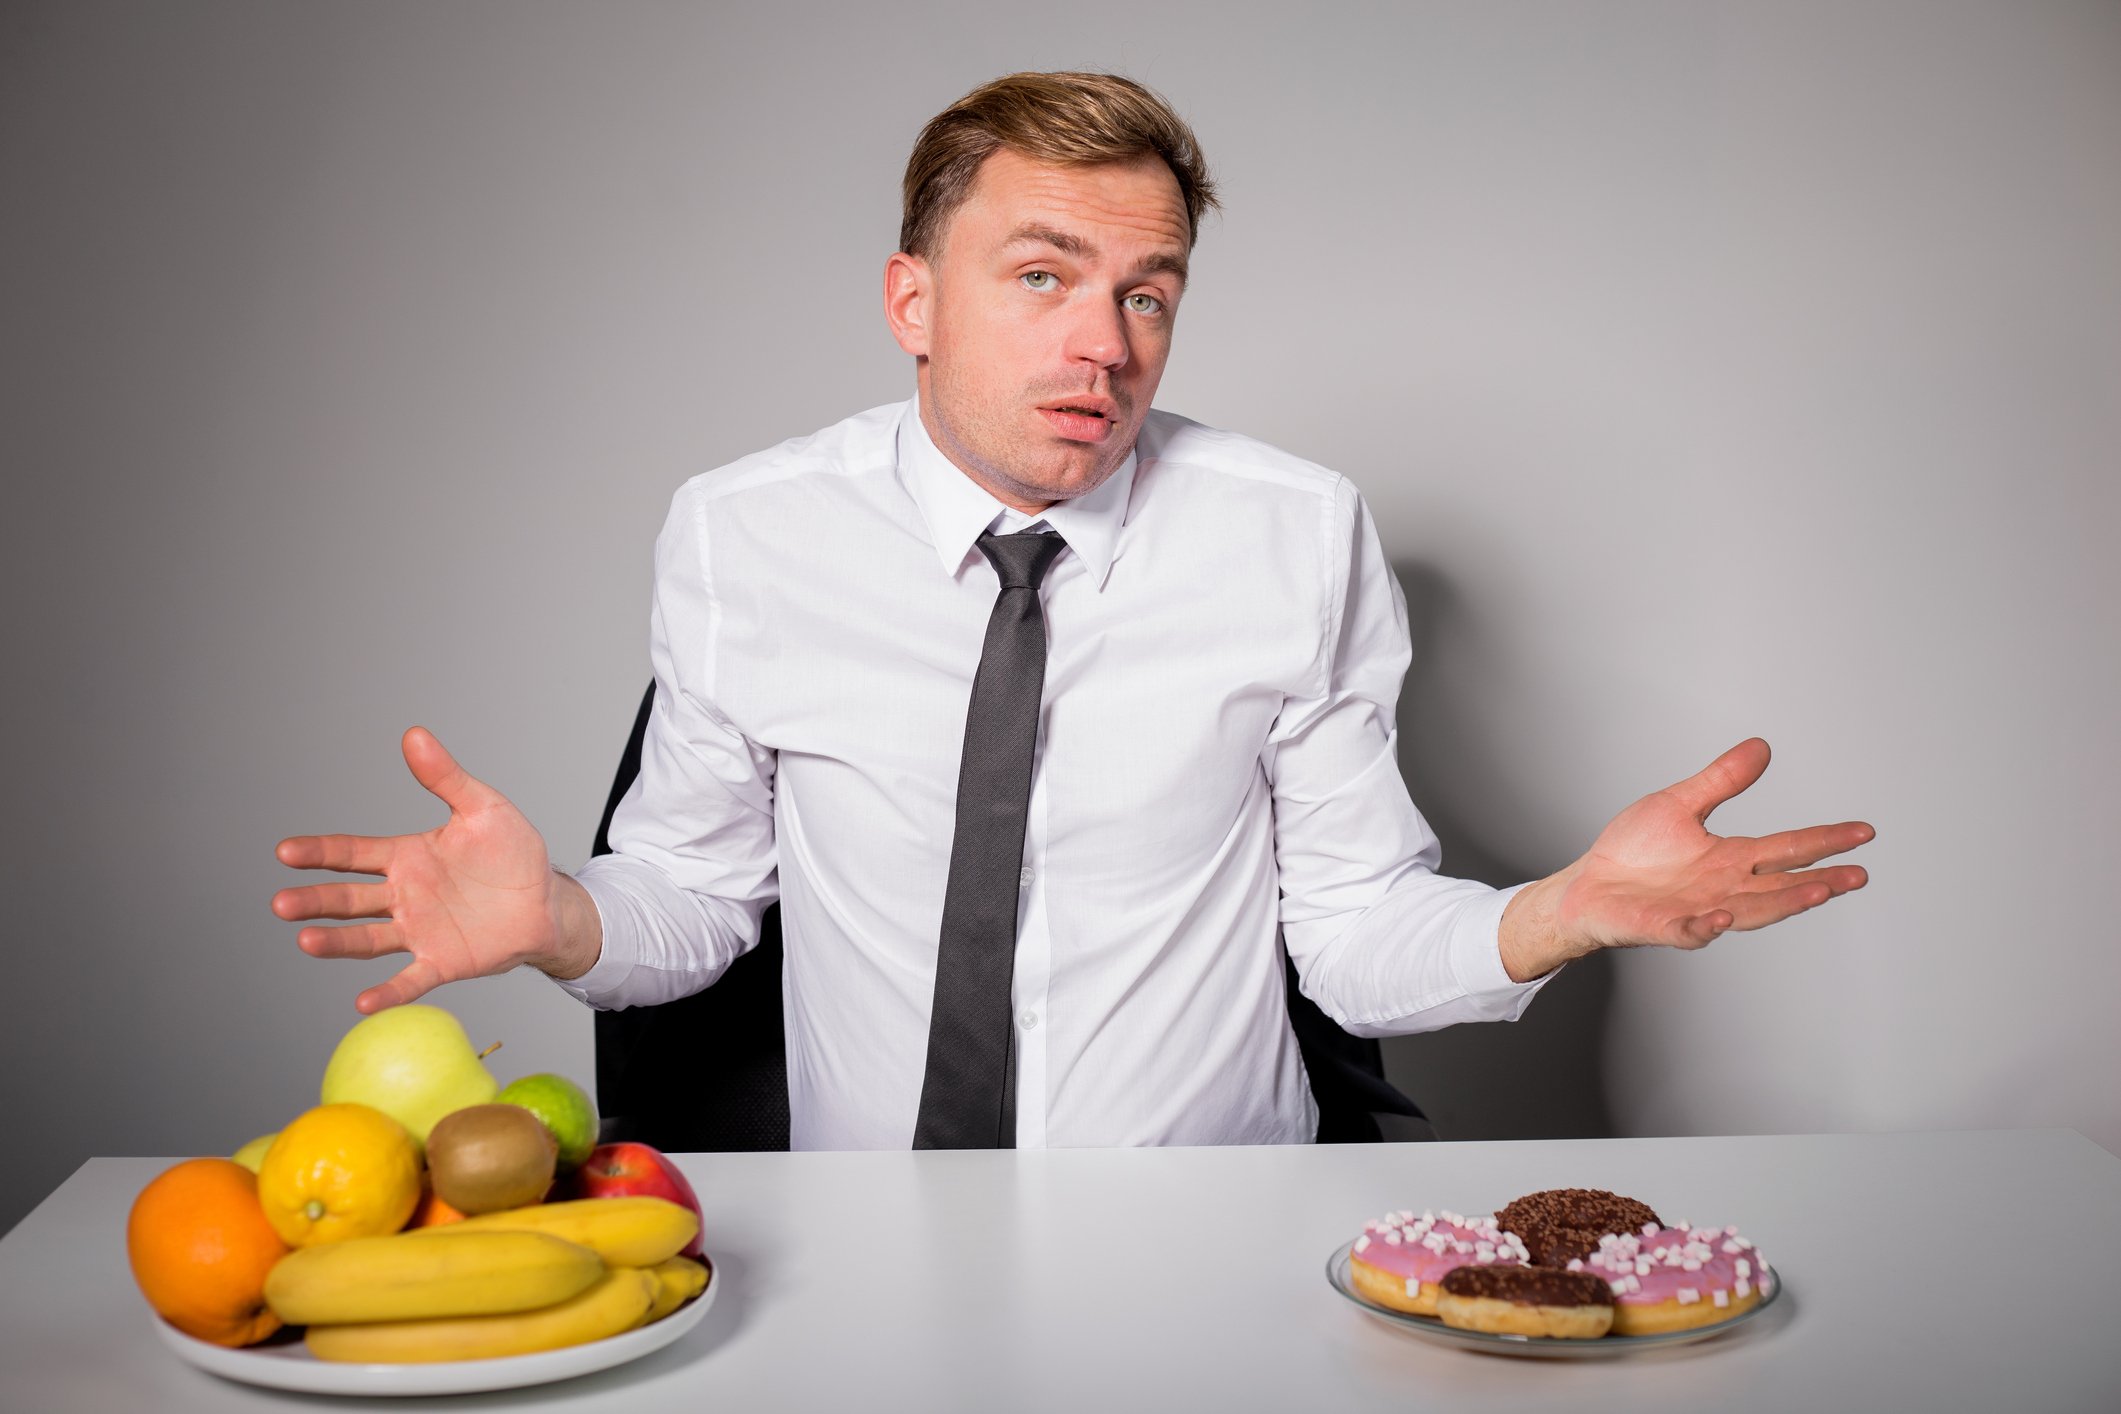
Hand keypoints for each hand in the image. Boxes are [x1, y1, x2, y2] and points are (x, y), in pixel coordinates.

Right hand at [272, 727, 601, 1012]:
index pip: (352, 853)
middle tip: (281, 904)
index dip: (319, 852)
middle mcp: (403, 896)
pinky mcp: (441, 961)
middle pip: (348, 899)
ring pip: (366, 938)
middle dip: (314, 901)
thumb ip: (446, 777)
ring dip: (335, 942)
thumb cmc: (512, 853)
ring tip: (305, 941)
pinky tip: (363, 1002)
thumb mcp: (482, 808)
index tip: (284, 852)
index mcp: (406, 857)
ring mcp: (418, 931)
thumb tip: (414, 734)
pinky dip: (388, 992)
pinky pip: (410, 978)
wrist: (546, 900)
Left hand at [1499, 738, 1872, 981]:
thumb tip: (1761, 747)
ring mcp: (1698, 910)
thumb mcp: (1679, 805)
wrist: (1587, 887)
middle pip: (1782, 885)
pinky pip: (1690, 931)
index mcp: (1731, 858)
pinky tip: (1719, 918)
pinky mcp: (1666, 927)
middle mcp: (1724, 887)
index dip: (1825, 840)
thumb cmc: (1632, 852)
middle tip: (1858, 874)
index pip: (1788, 848)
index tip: (1864, 832)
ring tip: (1817, 892)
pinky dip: (1706, 927)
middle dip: (1821, 880)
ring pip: (1751, 911)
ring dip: (1783, 904)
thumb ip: (1721, 781)